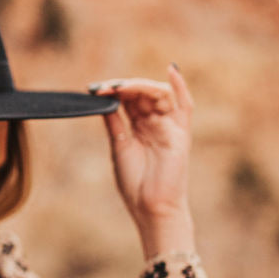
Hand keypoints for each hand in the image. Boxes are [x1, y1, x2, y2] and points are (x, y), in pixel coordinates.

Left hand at [87, 64, 195, 246]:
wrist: (151, 208)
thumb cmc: (135, 184)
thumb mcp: (119, 146)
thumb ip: (115, 122)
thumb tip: (103, 99)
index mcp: (140, 127)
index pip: (129, 99)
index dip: (113, 90)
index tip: (93, 89)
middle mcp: (156, 123)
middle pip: (142, 94)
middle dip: (123, 87)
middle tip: (103, 87)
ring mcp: (169, 127)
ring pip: (158, 95)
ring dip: (139, 87)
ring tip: (119, 87)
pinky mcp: (181, 133)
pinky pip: (185, 105)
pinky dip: (180, 87)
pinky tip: (171, 70)